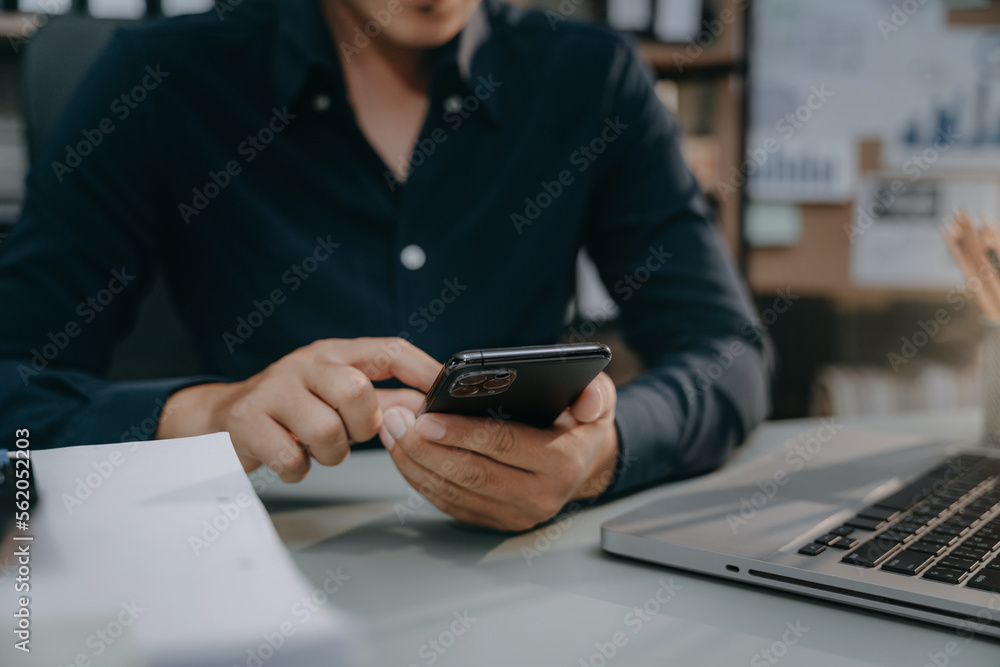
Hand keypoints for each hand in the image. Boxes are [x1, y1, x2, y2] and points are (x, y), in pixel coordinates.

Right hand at [156, 338, 438, 481]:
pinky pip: (293, 459)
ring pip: (327, 431)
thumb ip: (387, 402)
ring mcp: (273, 390)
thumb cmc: (291, 409)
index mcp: (334, 354)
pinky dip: (299, 469)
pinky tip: (290, 459)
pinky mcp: (246, 422)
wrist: (218, 420)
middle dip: (362, 425)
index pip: (388, 349)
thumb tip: (433, 407)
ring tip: (315, 448)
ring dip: (331, 454)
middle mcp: (305, 364)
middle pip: (356, 390)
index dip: (422, 369)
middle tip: (348, 434)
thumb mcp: (337, 396)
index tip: (447, 390)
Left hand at [379, 372, 619, 530]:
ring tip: (391, 431)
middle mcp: (539, 496)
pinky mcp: (493, 522)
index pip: (502, 445)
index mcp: (561, 463)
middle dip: (425, 447)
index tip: (426, 416)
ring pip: (453, 491)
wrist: (585, 464)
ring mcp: (514, 514)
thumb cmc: (581, 424)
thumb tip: (587, 402)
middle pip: (470, 473)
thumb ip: (596, 394)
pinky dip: (420, 478)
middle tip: (396, 420)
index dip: (461, 432)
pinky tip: (403, 453)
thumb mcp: (599, 399)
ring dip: (415, 463)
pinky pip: (448, 503)